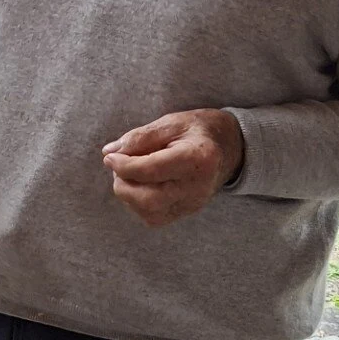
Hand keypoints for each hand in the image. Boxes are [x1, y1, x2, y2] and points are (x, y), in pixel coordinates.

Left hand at [102, 109, 244, 226]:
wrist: (229, 146)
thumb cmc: (197, 130)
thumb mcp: (171, 122)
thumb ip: (140, 137)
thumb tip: (109, 152)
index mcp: (198, 157)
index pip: (150, 170)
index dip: (123, 165)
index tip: (109, 157)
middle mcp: (198, 186)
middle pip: (148, 199)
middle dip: (123, 184)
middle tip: (119, 166)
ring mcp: (195, 203)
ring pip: (149, 212)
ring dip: (129, 194)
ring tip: (131, 172)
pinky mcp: (188, 211)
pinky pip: (154, 217)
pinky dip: (139, 203)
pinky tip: (142, 184)